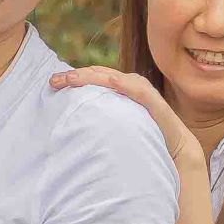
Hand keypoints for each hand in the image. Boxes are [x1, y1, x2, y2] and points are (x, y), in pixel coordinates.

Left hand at [49, 67, 197, 165]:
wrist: (173, 149)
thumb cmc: (141, 137)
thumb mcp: (113, 125)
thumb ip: (97, 119)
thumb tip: (68, 124)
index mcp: (118, 89)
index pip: (91, 78)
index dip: (71, 78)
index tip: (50, 84)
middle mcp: (129, 85)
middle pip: (97, 75)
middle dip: (74, 76)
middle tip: (53, 81)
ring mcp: (141, 91)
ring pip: (112, 78)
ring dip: (91, 77)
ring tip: (71, 79)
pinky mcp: (154, 102)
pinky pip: (138, 90)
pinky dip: (124, 84)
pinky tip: (112, 82)